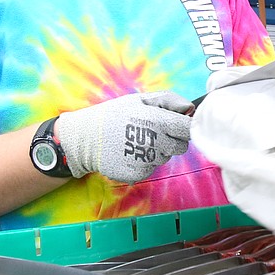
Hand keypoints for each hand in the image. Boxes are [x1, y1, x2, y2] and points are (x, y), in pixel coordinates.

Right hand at [54, 92, 193, 183]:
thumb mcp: (138, 100)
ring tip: (135, 141)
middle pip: (181, 146)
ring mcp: (147, 160)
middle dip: (172, 139)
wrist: (84, 139)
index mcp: (158, 121)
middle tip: (152, 132)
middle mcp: (155, 142)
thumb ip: (168, 100)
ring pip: (166, 157)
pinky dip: (144, 162)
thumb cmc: (113, 115)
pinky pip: (152, 168)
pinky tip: (130, 153)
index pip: (188, 129)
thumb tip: (190, 108)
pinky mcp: (139, 174)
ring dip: (157, 150)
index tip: (176, 124)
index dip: (184, 126)